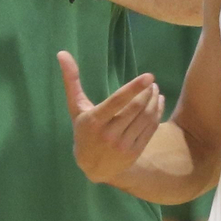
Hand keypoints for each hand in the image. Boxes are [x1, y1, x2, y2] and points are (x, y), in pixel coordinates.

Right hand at [58, 51, 164, 182]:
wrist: (93, 167)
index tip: (148, 76)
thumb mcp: (76, 108)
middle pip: (135, 108)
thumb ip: (71, 81)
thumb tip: (62, 53)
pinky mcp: (135, 151)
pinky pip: (151, 128)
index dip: (134, 88)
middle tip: (151, 81)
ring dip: (154, 100)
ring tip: (155, 89)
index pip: (117, 101)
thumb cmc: (84, 132)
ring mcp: (124, 145)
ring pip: (145, 117)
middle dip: (147, 92)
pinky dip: (157, 113)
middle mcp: (110, 134)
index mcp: (95, 121)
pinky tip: (158, 102)